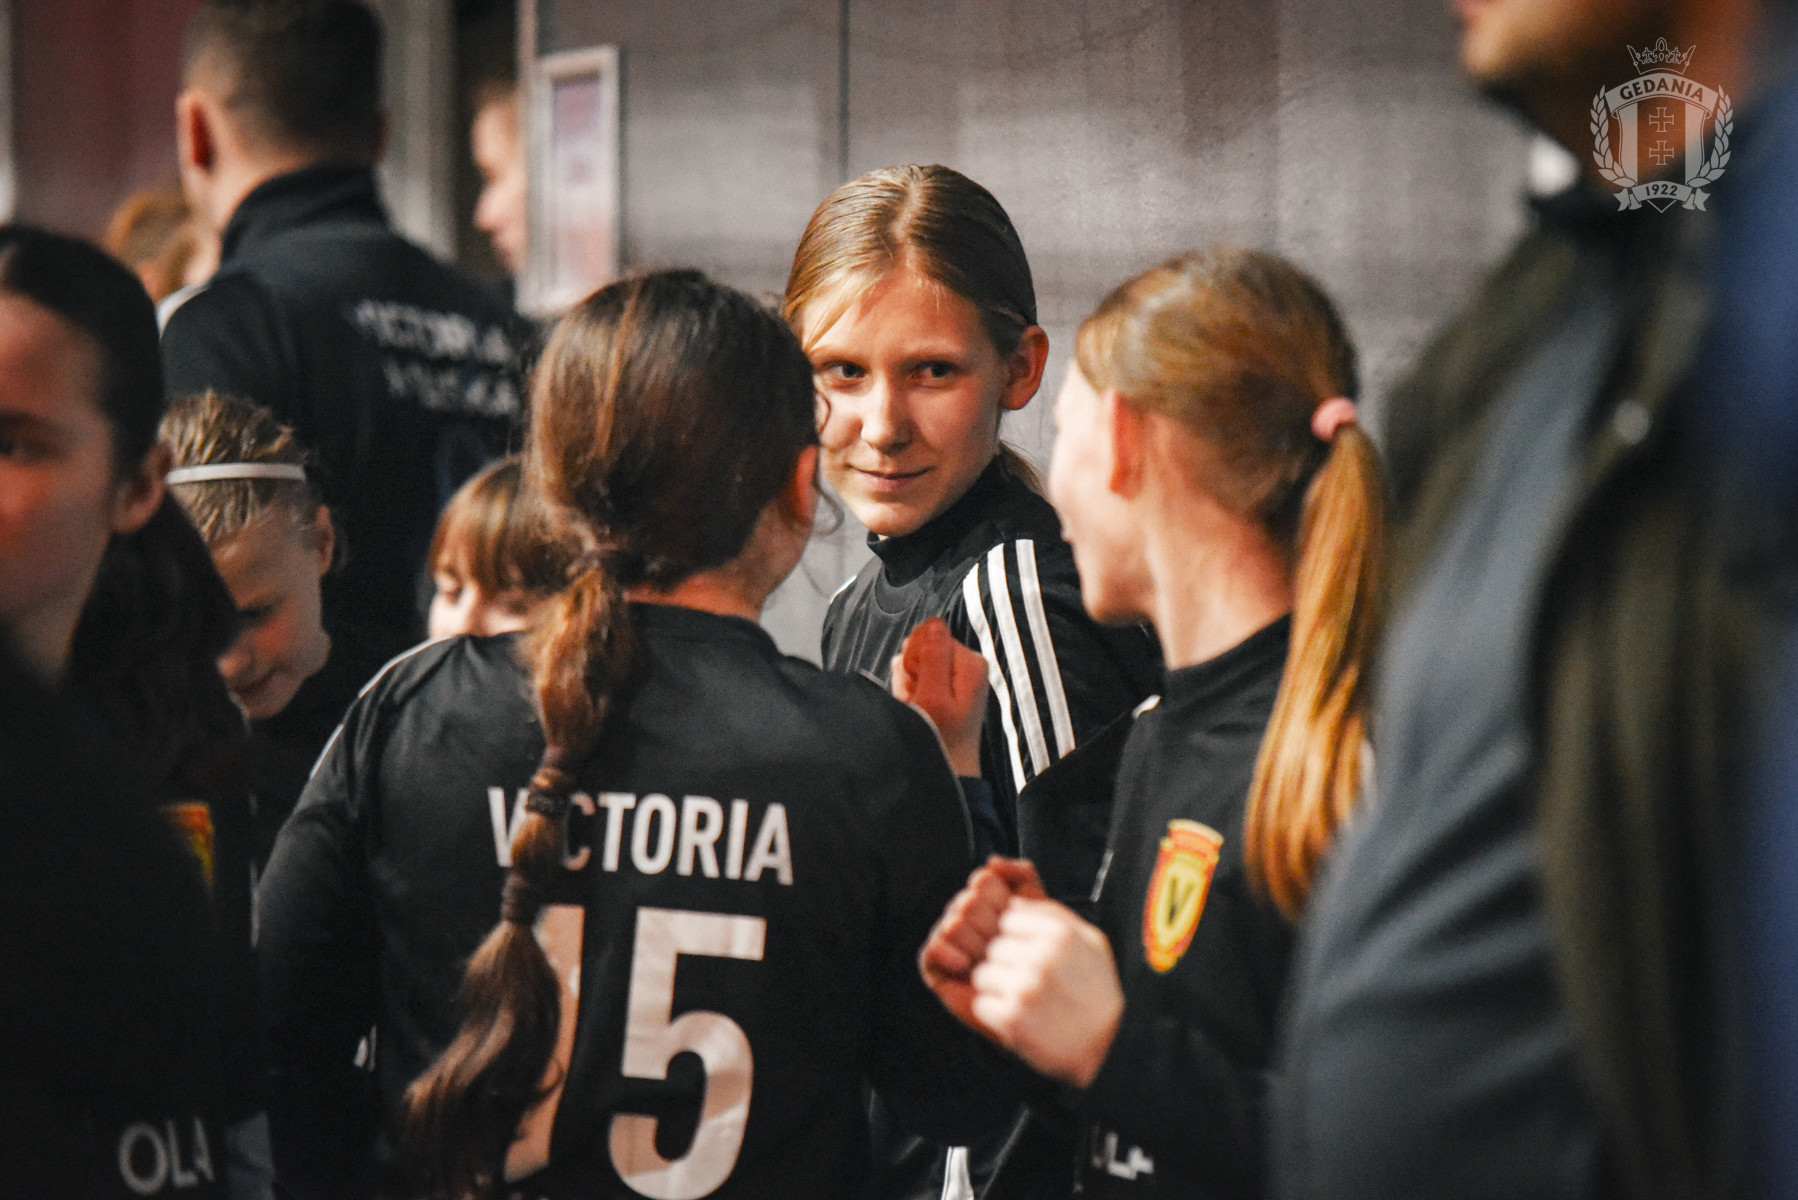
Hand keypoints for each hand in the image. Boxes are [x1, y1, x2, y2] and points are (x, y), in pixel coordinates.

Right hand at [891, 617, 987, 775]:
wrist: (946, 773)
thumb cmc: (942, 741)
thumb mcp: (934, 696)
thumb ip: (933, 656)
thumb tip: (933, 622)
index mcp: (972, 662)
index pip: (929, 633)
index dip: (915, 657)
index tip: (918, 683)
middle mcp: (967, 665)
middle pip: (922, 647)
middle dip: (910, 671)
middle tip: (916, 699)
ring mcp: (955, 677)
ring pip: (916, 663)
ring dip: (908, 684)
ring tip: (917, 708)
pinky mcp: (944, 689)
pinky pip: (917, 678)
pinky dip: (910, 693)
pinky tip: (916, 710)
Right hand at [920, 858, 1047, 1027]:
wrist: (1047, 1007)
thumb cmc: (1046, 961)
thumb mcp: (1043, 911)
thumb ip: (1022, 877)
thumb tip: (993, 862)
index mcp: (989, 903)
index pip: (983, 881)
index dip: (999, 900)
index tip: (1014, 919)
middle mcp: (967, 920)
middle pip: (967, 901)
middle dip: (989, 924)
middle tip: (1003, 945)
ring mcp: (951, 943)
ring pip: (952, 923)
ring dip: (974, 943)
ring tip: (990, 959)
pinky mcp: (938, 969)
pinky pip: (932, 949)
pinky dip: (947, 952)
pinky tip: (966, 963)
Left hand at [968, 898, 1123, 1087]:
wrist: (1109, 1046)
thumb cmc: (1098, 992)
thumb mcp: (1091, 942)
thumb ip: (1053, 916)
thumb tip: (1013, 901)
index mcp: (1061, 934)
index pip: (1009, 918)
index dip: (1016, 936)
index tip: (1028, 953)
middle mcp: (1042, 958)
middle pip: (994, 947)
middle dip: (1005, 962)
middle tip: (1026, 980)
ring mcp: (1025, 988)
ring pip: (982, 974)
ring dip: (997, 987)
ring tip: (1022, 999)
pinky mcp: (1012, 1019)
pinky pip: (981, 1003)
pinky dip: (994, 1012)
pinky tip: (1019, 1016)